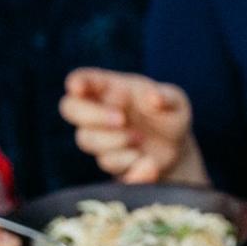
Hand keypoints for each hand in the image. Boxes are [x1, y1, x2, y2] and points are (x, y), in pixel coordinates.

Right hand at [58, 68, 205, 184]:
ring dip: (115, 141)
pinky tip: (150, 164)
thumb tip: (154, 97)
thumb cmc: (170, 114)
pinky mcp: (110, 161)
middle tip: (121, 119)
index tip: (78, 87)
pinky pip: (108, 165)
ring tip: (141, 139)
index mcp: (110, 88)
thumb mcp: (176, 102)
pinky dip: (130, 165)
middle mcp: (98, 111)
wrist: (176, 147)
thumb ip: (166, 97)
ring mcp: (100, 137)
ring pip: (86, 139)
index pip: (83, 80)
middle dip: (93, 114)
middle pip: (71, 108)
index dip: (77, 82)